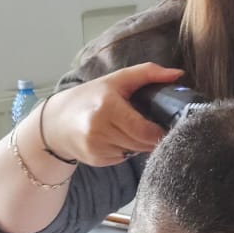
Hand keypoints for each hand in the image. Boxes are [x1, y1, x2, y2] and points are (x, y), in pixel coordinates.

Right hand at [37, 63, 184, 165]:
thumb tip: (178, 74)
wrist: (55, 121)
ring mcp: (96, 147)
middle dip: (151, 137)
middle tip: (152, 126)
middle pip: (142, 143)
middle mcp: (100, 129)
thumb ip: (148, 73)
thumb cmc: (90, 97)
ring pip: (135, 152)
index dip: (160, 131)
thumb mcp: (117, 80)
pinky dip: (125, 149)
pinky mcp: (96, 160)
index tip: (166, 124)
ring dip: (139, 143)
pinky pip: (123, 158)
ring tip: (130, 129)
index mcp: (108, 107)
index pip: (145, 130)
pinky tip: (116, 138)